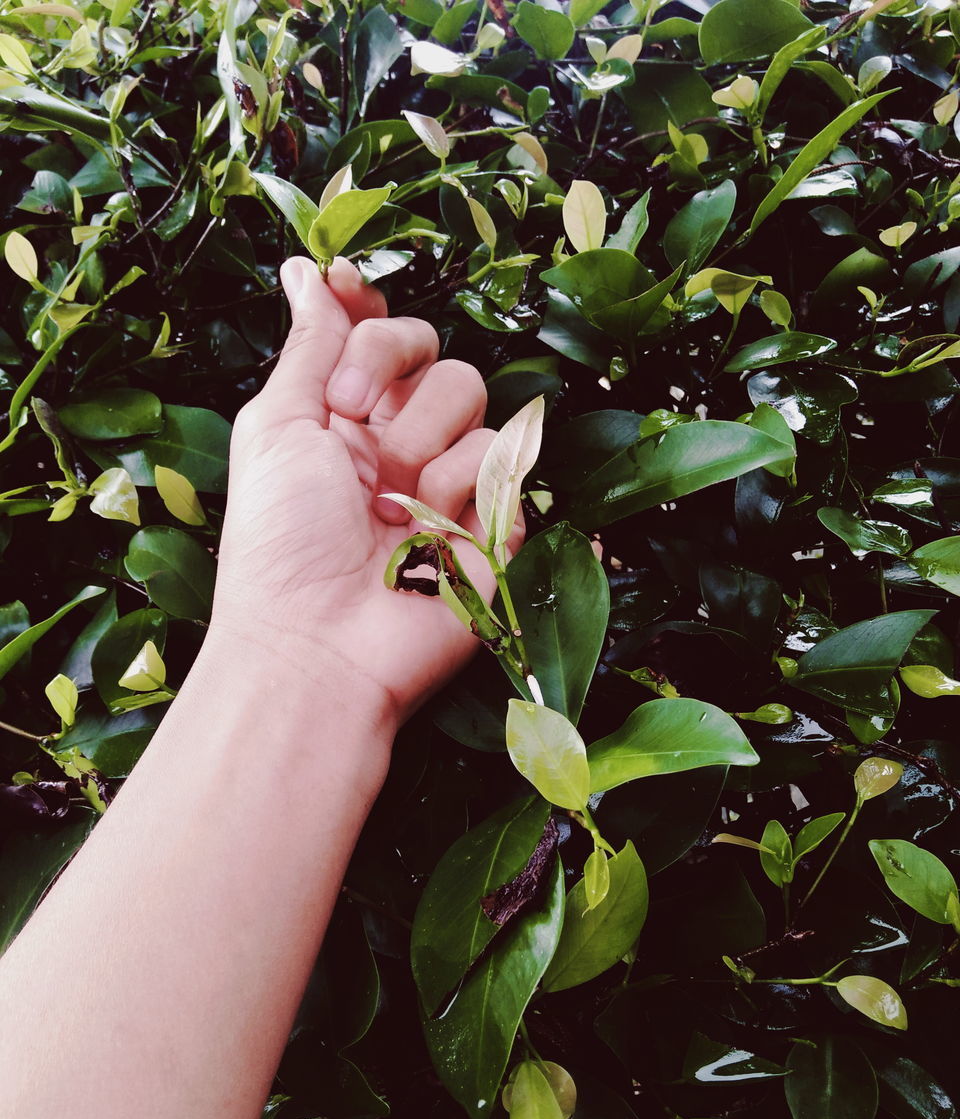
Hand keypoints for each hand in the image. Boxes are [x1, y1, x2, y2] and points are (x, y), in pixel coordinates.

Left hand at [212, 256, 519, 727]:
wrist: (319, 640)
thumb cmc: (280, 538)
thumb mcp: (277, 424)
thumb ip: (309, 344)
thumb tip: (310, 268)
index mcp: (345, 419)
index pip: (384, 335)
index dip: (375, 324)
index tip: (348, 307)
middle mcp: (401, 444)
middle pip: (436, 355)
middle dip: (391, 375)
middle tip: (352, 427)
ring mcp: (449, 483)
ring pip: (473, 397)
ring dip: (422, 444)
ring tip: (390, 506)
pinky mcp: (494, 522)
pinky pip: (502, 459)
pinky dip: (461, 489)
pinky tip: (429, 534)